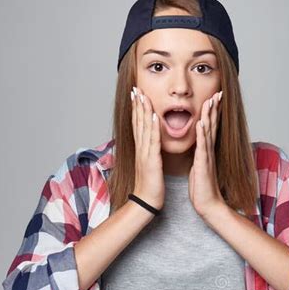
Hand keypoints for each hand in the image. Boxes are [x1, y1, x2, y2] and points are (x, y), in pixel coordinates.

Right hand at [131, 86, 164, 210]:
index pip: (138, 125)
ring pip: (143, 128)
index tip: (136, 94)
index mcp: (141, 150)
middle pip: (137, 122)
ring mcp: (145, 154)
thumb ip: (149, 153)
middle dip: (137, 104)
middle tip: (135, 87)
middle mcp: (141, 149)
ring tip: (142, 95)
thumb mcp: (149, 166)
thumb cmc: (150, 186)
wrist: (146, 202)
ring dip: (142, 111)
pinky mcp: (151, 161)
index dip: (137, 109)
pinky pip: (152, 142)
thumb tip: (149, 146)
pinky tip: (152, 116)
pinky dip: (152, 128)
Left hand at [188, 91, 225, 217]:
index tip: (213, 97)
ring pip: (209, 132)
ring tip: (211, 100)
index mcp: (206, 151)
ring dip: (210, 115)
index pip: (210, 127)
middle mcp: (208, 151)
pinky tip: (202, 122)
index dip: (211, 112)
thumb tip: (198, 147)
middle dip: (214, 108)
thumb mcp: (199, 168)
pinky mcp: (203, 165)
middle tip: (218, 92)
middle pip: (212, 125)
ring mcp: (207, 157)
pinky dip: (202, 134)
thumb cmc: (202, 188)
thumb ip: (200, 156)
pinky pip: (203, 147)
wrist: (208, 205)